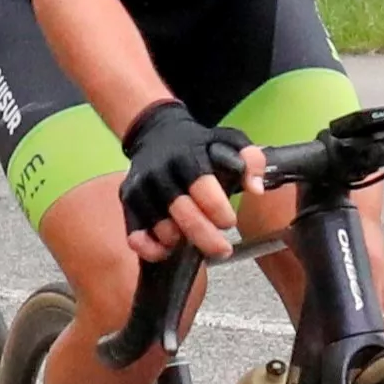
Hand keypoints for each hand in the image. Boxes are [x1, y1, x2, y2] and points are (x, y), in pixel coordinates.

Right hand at [113, 101, 253, 261]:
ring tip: (195, 240)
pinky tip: (167, 250)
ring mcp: (140, 188)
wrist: (156, 133)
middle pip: (183, 214)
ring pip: (161, 228)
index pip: (202, 187)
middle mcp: (160, 172)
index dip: (218, 210)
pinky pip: (135, 235)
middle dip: (207, 238)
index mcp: (187, 155)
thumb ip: (250, 160)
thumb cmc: (199, 143)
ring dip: (181, 241)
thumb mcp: (229, 140)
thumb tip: (256, 189)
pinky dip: (151, 249)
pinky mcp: (127, 202)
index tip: (229, 222)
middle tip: (223, 249)